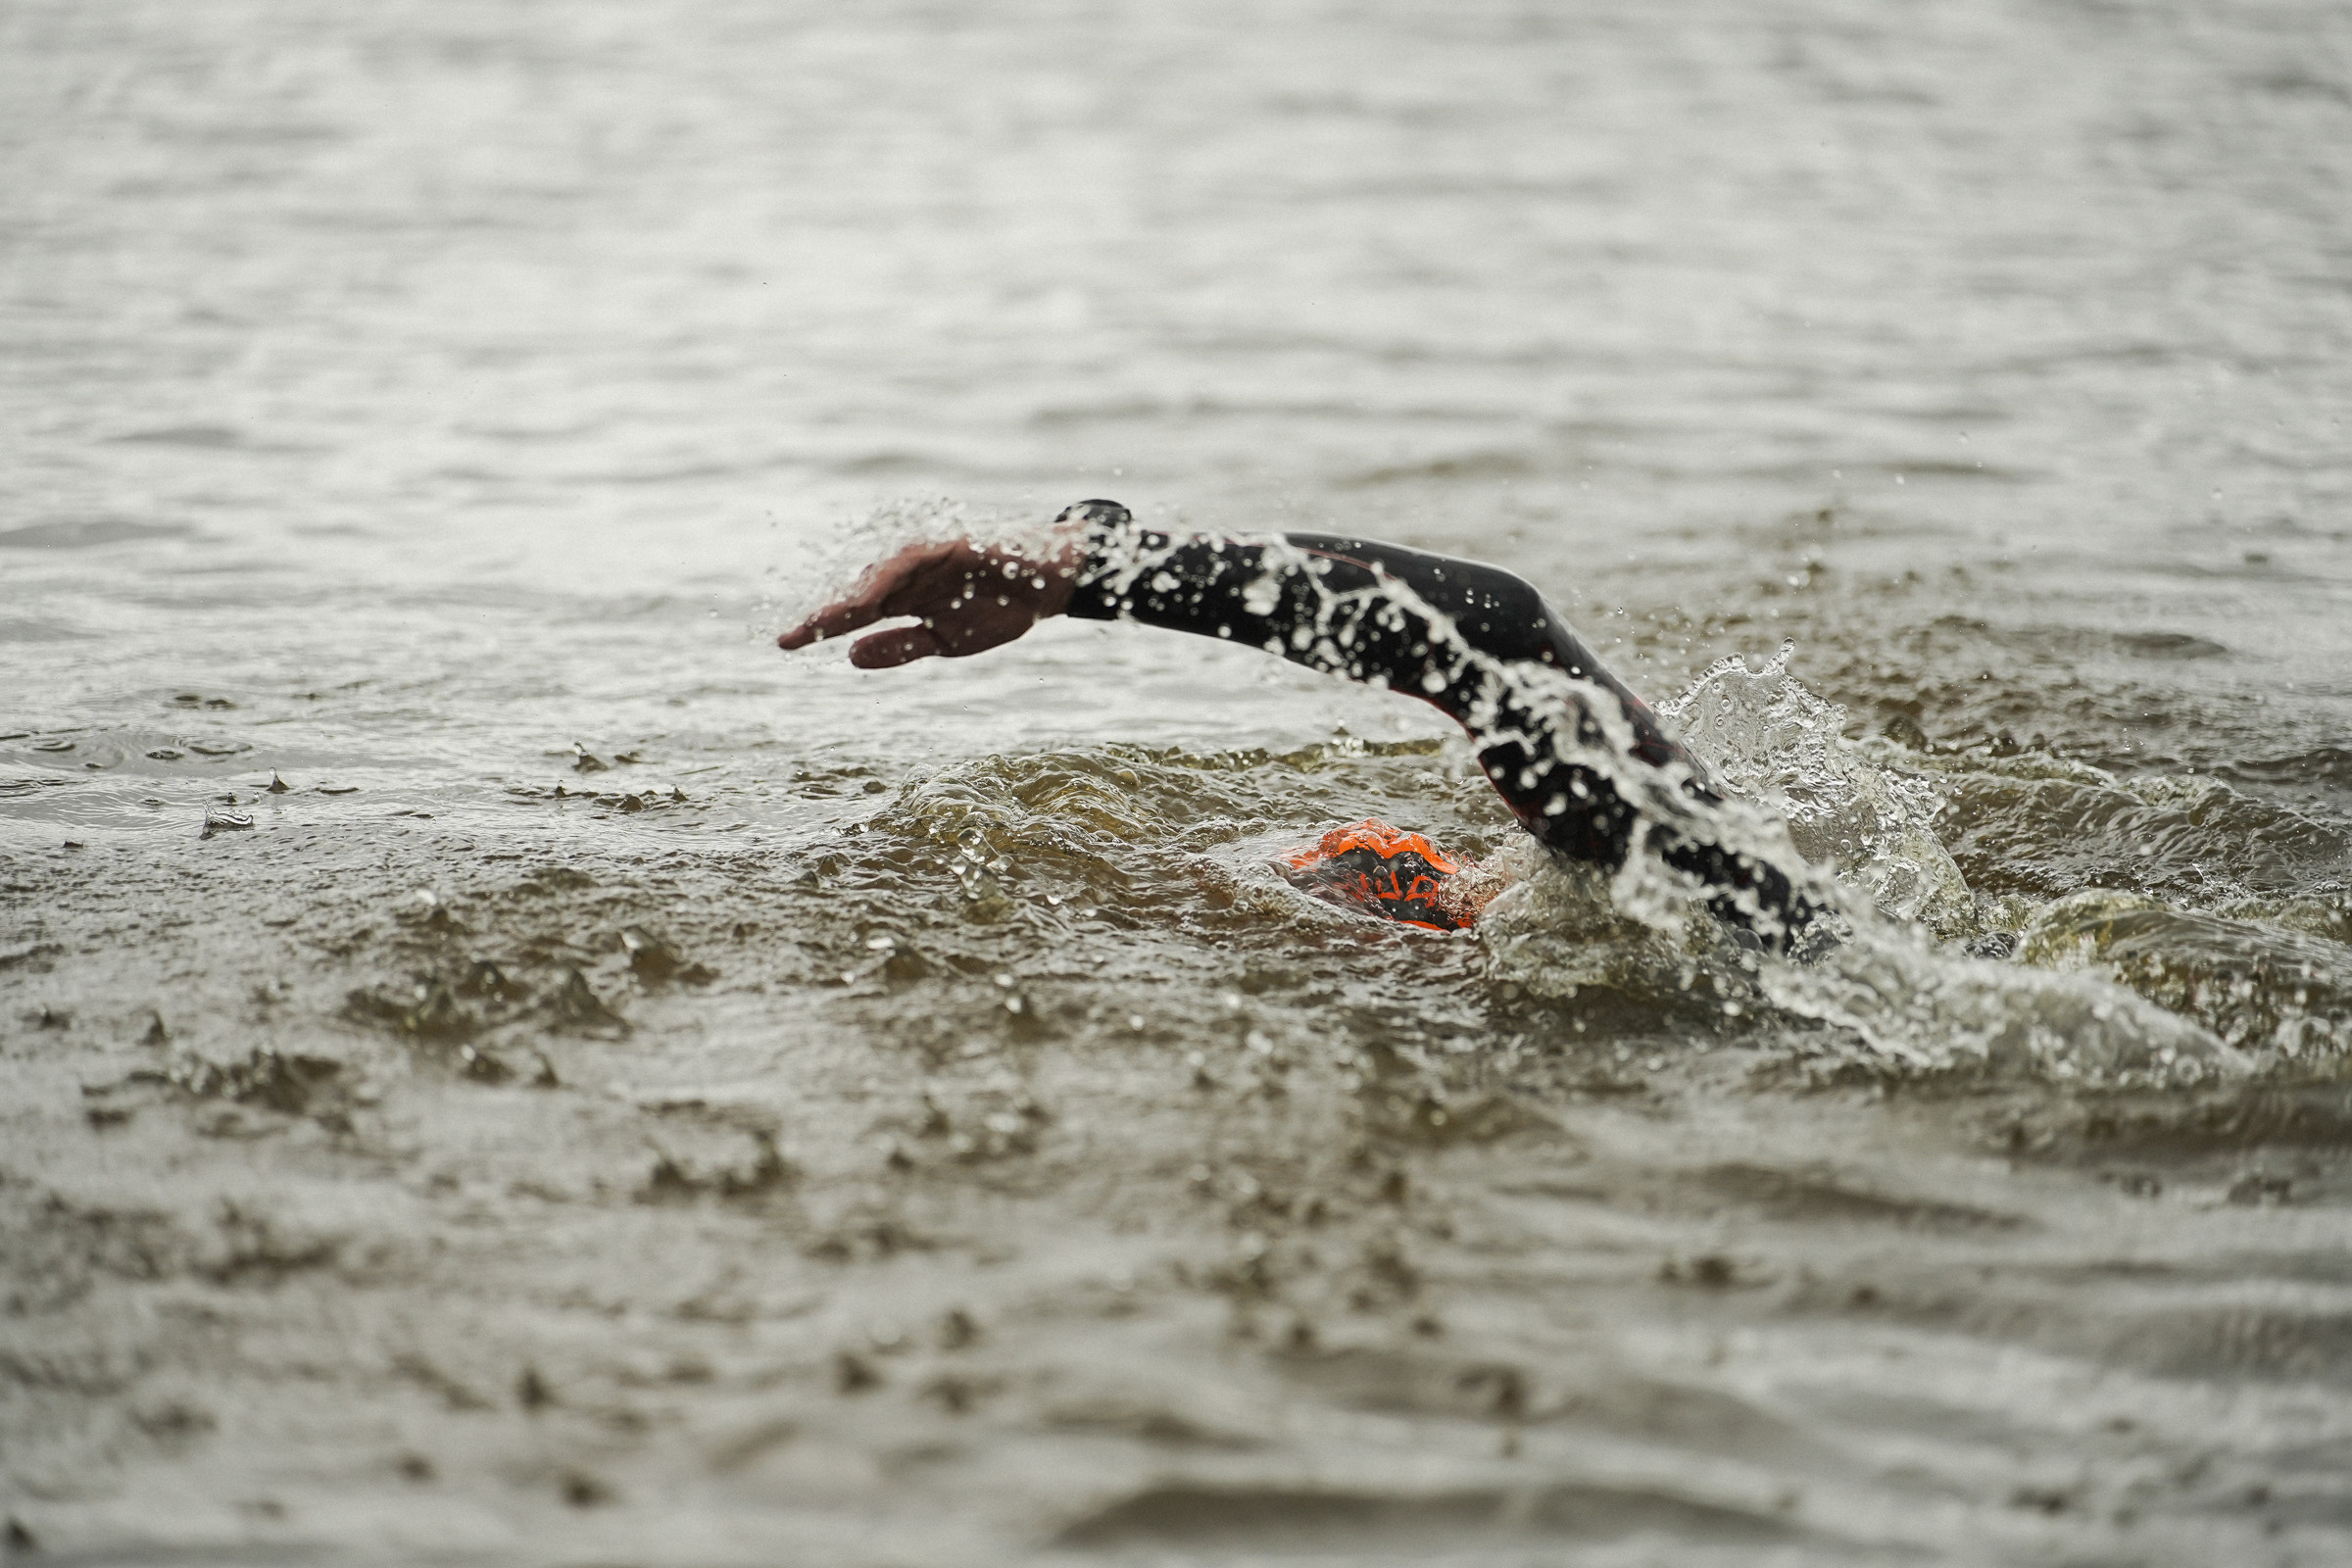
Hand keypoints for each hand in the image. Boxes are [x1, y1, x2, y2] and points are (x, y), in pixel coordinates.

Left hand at [777, 531, 1085, 668]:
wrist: (1046, 587)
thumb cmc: (997, 608)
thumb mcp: (944, 642)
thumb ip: (899, 647)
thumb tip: (849, 656)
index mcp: (904, 601)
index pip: (854, 615)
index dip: (821, 629)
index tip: (786, 645)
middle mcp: (907, 578)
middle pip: (856, 596)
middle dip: (825, 617)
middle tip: (790, 637)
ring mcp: (926, 560)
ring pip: (877, 578)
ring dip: (849, 600)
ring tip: (820, 623)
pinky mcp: (948, 546)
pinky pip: (911, 560)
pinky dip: (887, 576)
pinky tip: (867, 597)